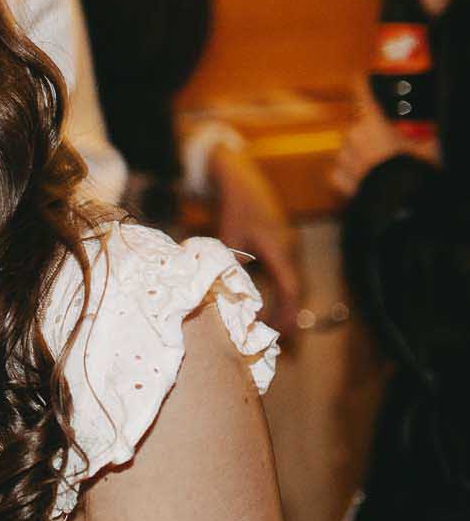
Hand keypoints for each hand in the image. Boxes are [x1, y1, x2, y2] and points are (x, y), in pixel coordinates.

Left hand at [210, 144, 300, 331]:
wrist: (244, 179)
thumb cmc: (235, 207)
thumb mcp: (228, 236)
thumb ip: (230, 262)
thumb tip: (222, 290)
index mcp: (279, 248)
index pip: (291, 286)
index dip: (287, 311)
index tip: (281, 331)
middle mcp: (290, 249)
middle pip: (297, 288)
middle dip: (290, 314)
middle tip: (282, 340)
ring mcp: (290, 246)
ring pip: (295, 282)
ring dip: (288, 304)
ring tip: (279, 329)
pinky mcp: (285, 245)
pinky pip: (290, 274)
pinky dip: (285, 291)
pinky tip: (274, 304)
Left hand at [332, 86, 440, 196]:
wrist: (401, 201)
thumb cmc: (414, 171)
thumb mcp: (430, 148)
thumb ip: (428, 137)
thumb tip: (434, 135)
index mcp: (373, 122)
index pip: (362, 93)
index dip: (361, 83)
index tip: (359, 76)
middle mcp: (353, 135)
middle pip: (358, 126)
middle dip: (372, 134)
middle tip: (392, 146)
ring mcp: (343, 156)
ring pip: (349, 148)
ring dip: (362, 154)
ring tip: (383, 167)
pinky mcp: (338, 177)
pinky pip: (341, 170)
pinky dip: (351, 173)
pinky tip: (367, 178)